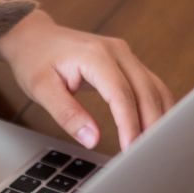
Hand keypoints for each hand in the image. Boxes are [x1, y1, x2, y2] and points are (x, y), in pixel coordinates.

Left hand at [0, 10, 174, 149]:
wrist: (34, 36)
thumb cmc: (34, 60)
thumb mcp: (41, 89)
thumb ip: (67, 114)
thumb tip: (92, 140)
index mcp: (95, 55)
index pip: (121, 94)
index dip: (129, 125)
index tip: (130, 150)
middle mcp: (117, 51)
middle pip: (146, 92)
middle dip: (150, 125)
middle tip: (148, 156)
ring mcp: (125, 55)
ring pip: (155, 88)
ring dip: (159, 118)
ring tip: (154, 148)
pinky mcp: (128, 62)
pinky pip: (151, 86)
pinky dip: (156, 108)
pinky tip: (156, 129)